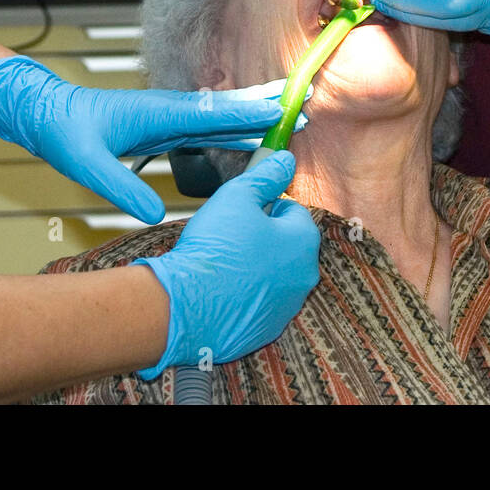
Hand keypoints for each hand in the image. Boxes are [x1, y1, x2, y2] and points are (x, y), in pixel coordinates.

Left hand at [0, 56, 303, 222]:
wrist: (46, 113)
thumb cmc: (64, 132)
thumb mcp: (86, 164)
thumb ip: (119, 187)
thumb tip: (152, 215)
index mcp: (158, 113)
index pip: (211, 114)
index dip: (246, 114)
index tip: (279, 111)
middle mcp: (170, 110)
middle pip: (226, 108)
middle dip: (263, 106)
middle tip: (300, 101)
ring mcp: (170, 117)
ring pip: (221, 117)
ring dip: (253, 117)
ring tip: (287, 116)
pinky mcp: (166, 126)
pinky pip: (208, 128)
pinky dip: (233, 129)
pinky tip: (249, 138)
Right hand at [135, 150, 319, 377]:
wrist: (186, 306)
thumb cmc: (214, 247)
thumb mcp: (237, 196)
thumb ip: (266, 175)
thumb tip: (285, 160)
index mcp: (304, 241)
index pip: (292, 211)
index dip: (265, 206)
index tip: (243, 210)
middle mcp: (304, 276)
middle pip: (286, 244)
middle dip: (262, 237)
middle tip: (229, 236)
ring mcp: (287, 306)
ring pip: (273, 274)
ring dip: (255, 267)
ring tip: (222, 263)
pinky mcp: (267, 329)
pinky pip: (259, 302)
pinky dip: (245, 294)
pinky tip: (220, 289)